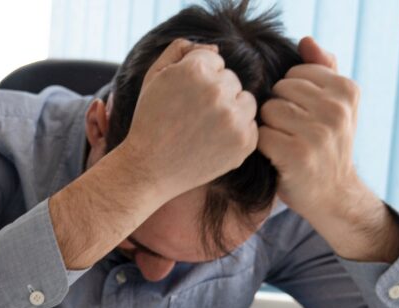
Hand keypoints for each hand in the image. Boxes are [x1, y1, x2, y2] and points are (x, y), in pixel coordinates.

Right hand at [118, 38, 259, 202]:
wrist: (148, 169)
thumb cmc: (150, 120)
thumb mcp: (154, 77)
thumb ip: (181, 51)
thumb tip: (216, 48)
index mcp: (195, 70)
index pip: (214, 60)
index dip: (197, 79)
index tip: (182, 97)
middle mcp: (217, 91)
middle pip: (232, 80)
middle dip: (214, 94)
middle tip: (190, 116)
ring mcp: (233, 119)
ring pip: (246, 101)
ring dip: (230, 111)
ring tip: (203, 128)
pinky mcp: (244, 142)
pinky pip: (250, 125)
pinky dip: (235, 133)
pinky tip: (212, 142)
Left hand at [257, 36, 398, 261]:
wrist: (333, 194)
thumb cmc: (327, 144)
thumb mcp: (335, 104)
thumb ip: (323, 69)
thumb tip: (306, 41)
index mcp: (347, 90)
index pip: (295, 72)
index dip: (290, 93)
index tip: (304, 114)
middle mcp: (337, 109)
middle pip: (279, 89)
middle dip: (278, 109)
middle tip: (292, 131)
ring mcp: (318, 133)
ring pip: (268, 111)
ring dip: (269, 128)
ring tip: (285, 142)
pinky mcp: (297, 155)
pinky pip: (261, 135)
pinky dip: (263, 146)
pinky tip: (277, 156)